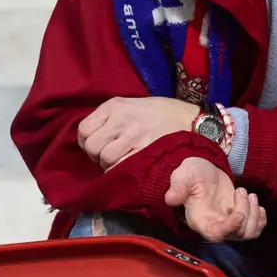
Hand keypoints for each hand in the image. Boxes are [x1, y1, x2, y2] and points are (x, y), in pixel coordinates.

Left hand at [78, 97, 198, 169]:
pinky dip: (122, 171)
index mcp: (115, 106)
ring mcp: (132, 135)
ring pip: (105, 159)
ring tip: (124, 161)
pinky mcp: (143, 151)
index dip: (88, 142)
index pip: (84, 129)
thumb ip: (113, 118)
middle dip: (98, 156)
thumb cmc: (162, 113)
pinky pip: (120, 168)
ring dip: (111, 165)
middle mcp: (121, 119)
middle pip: (93, 147)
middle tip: (111, 156)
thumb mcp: (134, 105)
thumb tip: (93, 137)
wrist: (192, 121)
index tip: (99, 145)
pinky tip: (132, 167)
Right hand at [165, 157, 266, 241]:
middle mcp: (215, 225)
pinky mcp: (239, 217)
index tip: (239, 215)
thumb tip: (170, 198)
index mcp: (200, 220)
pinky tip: (256, 202)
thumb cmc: (191, 175)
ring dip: (255, 214)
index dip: (230, 228)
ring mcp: (229, 223)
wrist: (203, 172)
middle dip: (246, 212)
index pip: (216, 235)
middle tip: (241, 190)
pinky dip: (261, 217)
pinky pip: (255, 228)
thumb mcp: (183, 176)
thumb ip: (178, 187)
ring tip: (250, 194)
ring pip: (249, 232)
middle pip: (237, 234)